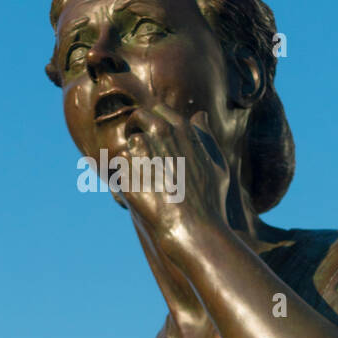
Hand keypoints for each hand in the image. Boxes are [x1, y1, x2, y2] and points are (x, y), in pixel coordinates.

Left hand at [107, 103, 231, 254]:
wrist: (192, 227)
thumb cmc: (209, 198)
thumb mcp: (217, 163)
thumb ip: (205, 136)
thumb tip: (199, 115)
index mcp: (181, 129)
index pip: (158, 110)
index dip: (153, 119)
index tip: (151, 130)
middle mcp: (160, 134)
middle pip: (138, 117)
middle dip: (135, 126)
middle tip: (135, 141)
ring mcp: (142, 152)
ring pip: (129, 144)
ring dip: (132, 157)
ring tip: (143, 177)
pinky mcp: (127, 172)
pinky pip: (121, 168)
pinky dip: (126, 177)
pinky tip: (138, 191)